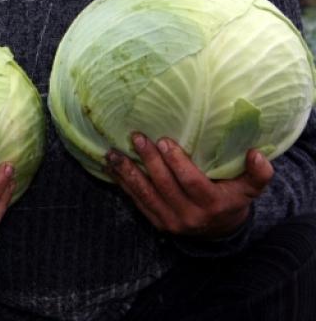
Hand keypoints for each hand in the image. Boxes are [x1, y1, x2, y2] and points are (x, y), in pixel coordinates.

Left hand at [104, 133, 272, 238]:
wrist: (220, 232)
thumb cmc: (232, 200)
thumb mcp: (250, 189)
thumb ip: (258, 173)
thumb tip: (256, 153)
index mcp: (212, 205)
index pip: (191, 182)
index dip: (176, 162)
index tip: (163, 140)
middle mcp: (190, 216)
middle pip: (164, 185)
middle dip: (149, 160)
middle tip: (137, 138)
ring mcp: (170, 221)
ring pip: (145, 194)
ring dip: (127, 172)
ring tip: (113, 153)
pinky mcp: (156, 222)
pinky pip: (137, 202)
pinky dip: (123, 184)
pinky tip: (112, 168)